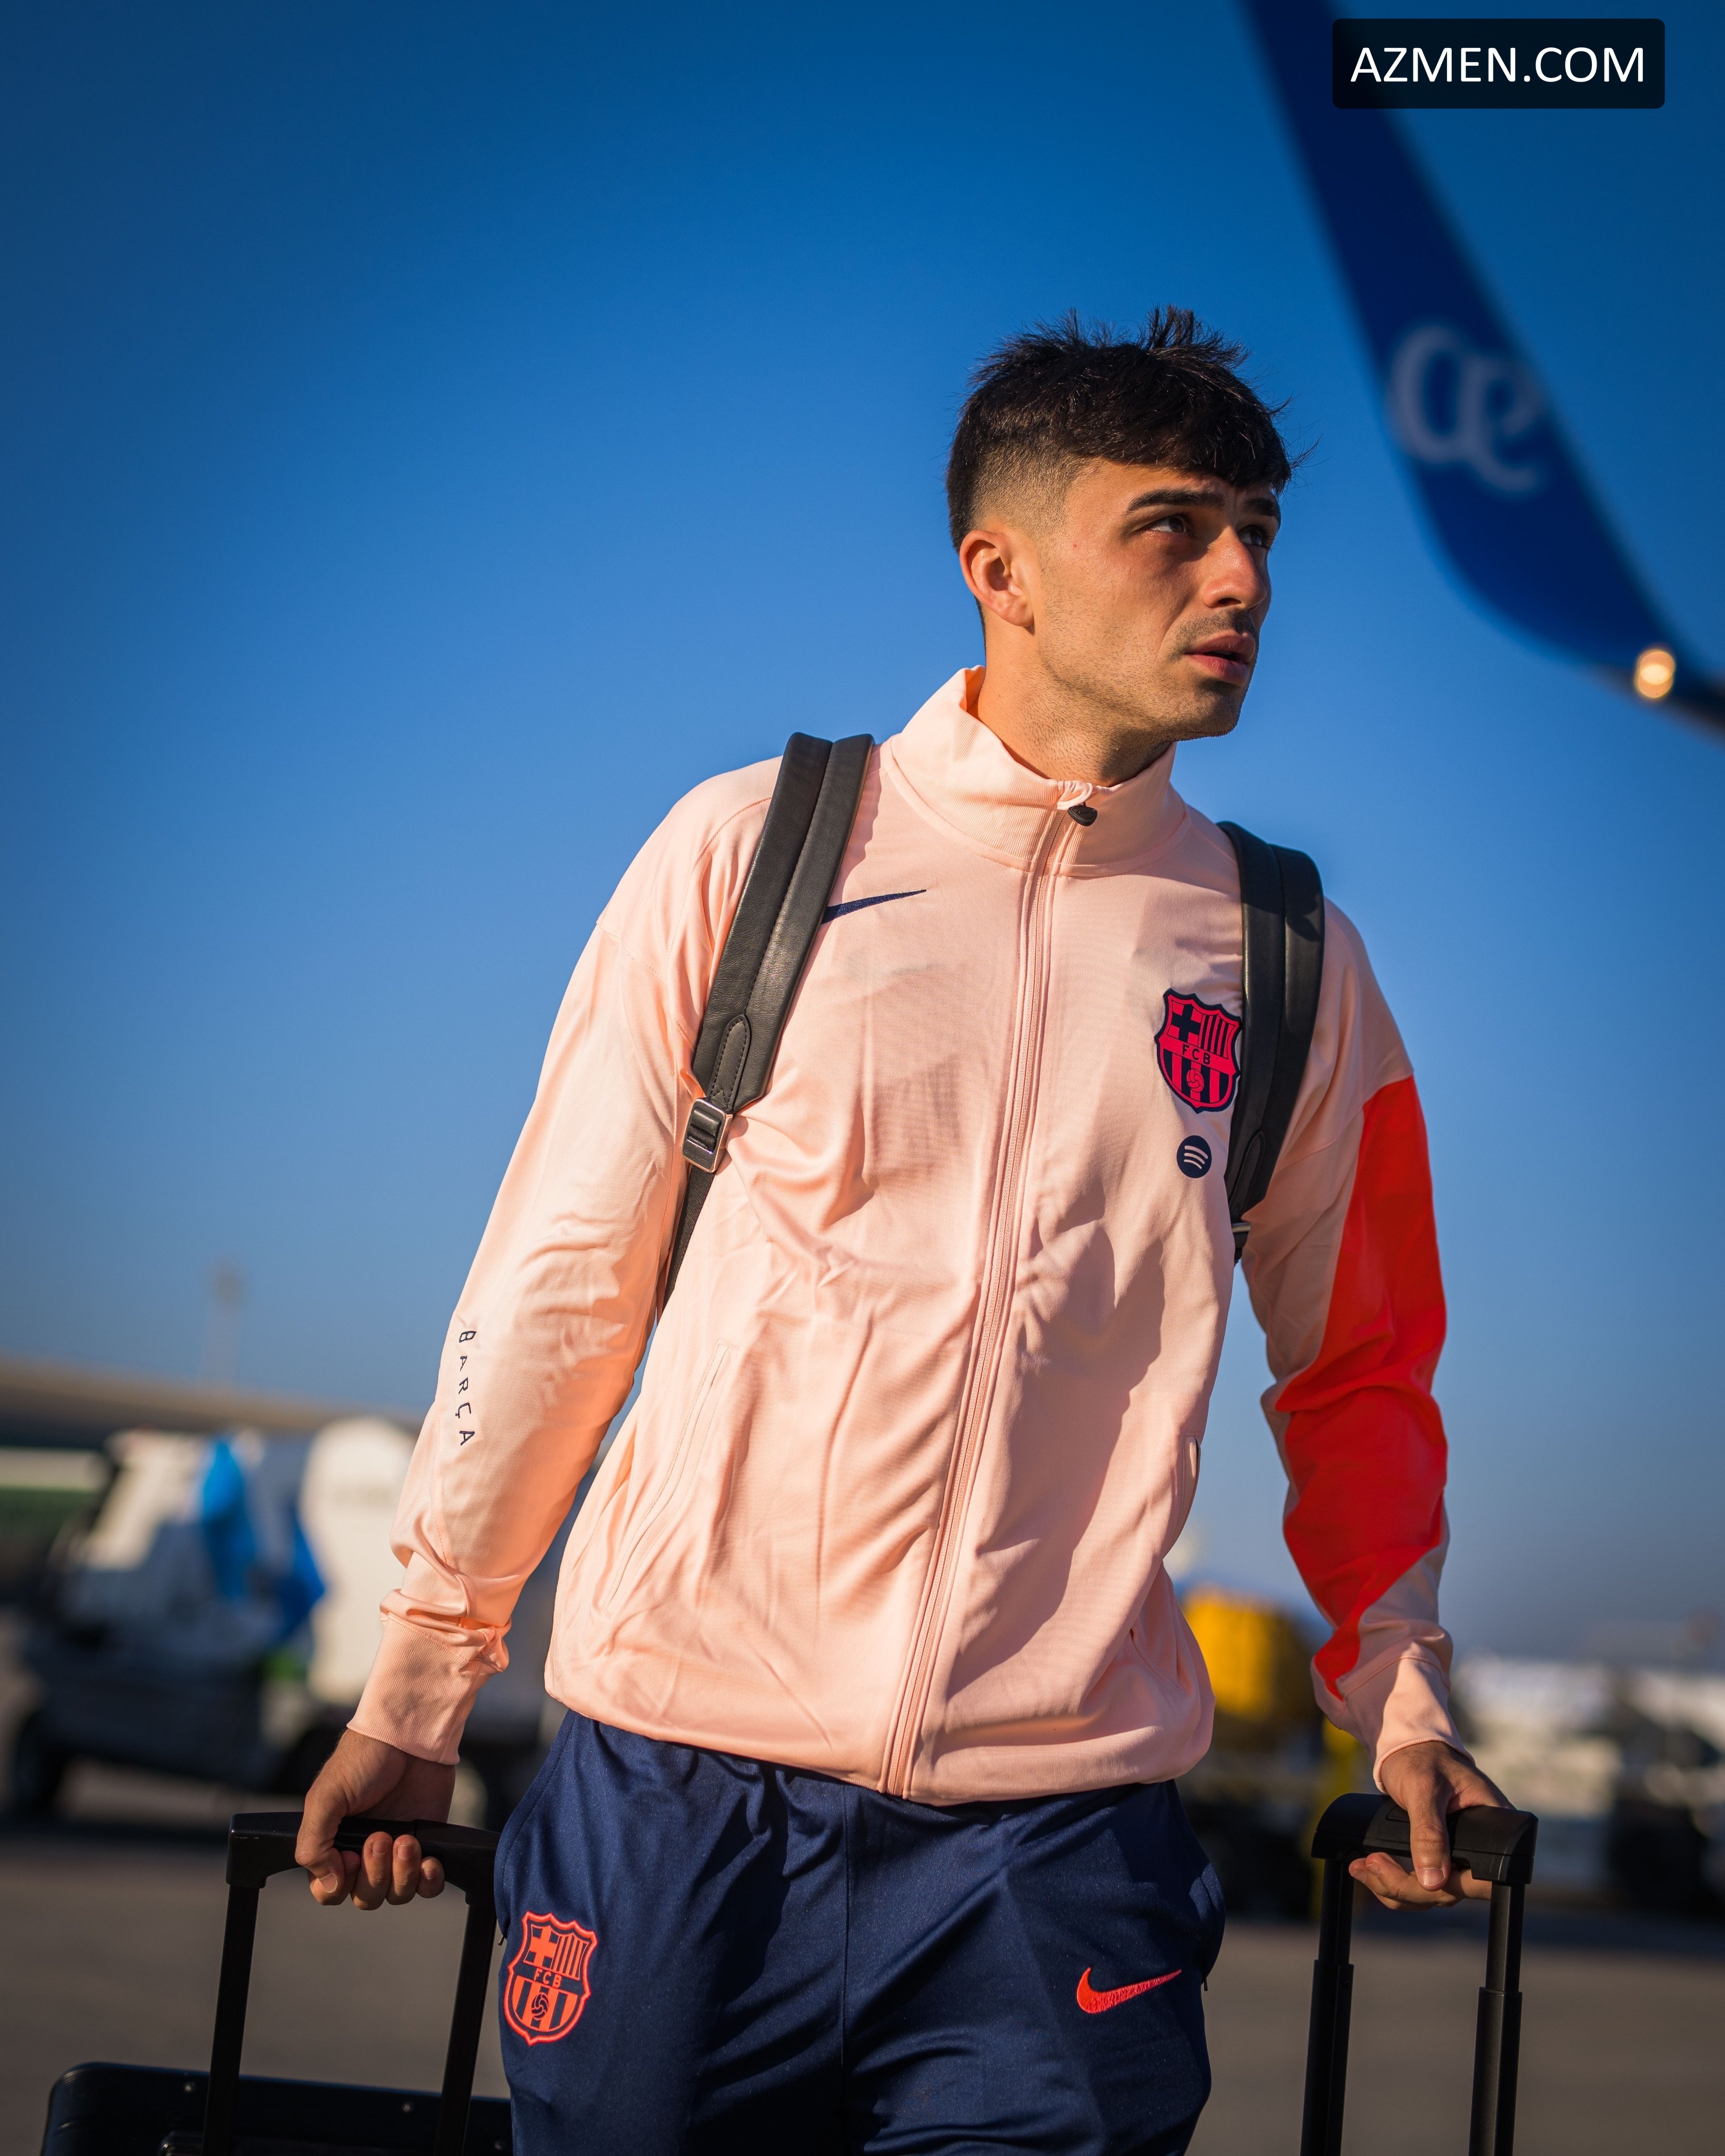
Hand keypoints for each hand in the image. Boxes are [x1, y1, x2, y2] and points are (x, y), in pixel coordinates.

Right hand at [295, 1729, 457, 1909]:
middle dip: (374, 1874)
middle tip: (380, 1837)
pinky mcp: (428, 1843)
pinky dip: (428, 1881)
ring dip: (402, 1874)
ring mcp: (397, 1850)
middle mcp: (365, 1852)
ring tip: (407, 1840)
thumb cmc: (364, 1759)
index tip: (350, 1858)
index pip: (329, 1890)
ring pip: (397, 1894)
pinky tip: (429, 1861)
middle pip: (365, 1897)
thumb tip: (326, 1882)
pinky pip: (428, 1885)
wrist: (411, 1734)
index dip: (338, 1886)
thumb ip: (313, 1843)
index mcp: (334, 1843)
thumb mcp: (325, 1797)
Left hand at [1351, 1740, 1509, 1911]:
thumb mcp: (1423, 1789)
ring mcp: (1460, 1856)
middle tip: (1370, 1865)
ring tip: (1362, 1868)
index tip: (1412, 1880)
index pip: (1479, 1879)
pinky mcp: (1439, 1858)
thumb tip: (1433, 1881)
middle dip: (1405, 1887)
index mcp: (1495, 1827)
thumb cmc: (1422, 1759)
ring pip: (1432, 1893)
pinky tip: (1370, 1872)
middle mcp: (1482, 1849)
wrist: (1407, 1749)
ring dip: (1394, 1888)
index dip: (1446, 1887)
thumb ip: (1429, 1832)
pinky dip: (1394, 1883)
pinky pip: (1420, 1885)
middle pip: (1450, 1891)